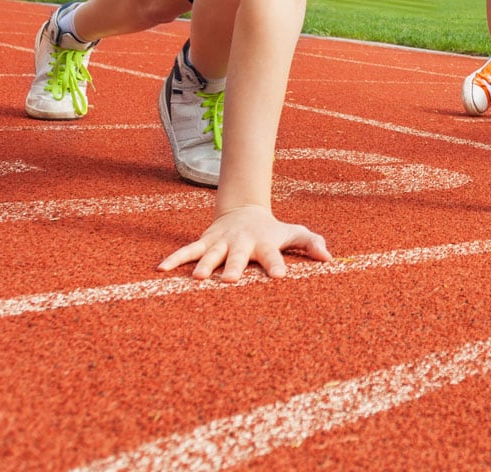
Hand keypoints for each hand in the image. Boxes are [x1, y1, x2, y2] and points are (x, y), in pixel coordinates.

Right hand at [158, 204, 330, 281]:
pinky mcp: (205, 241)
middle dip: (234, 266)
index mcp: (264, 243)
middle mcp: (242, 243)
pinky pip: (187, 250)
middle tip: (230, 280)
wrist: (244, 210)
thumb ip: (311, 243)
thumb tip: (330, 258)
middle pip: (238, 256)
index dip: (276, 264)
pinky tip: (160, 270)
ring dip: (205, 264)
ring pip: (211, 253)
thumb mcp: (293, 232)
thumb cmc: (272, 230)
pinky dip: (175, 258)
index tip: (279, 275)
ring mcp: (221, 242)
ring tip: (198, 278)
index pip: (272, 254)